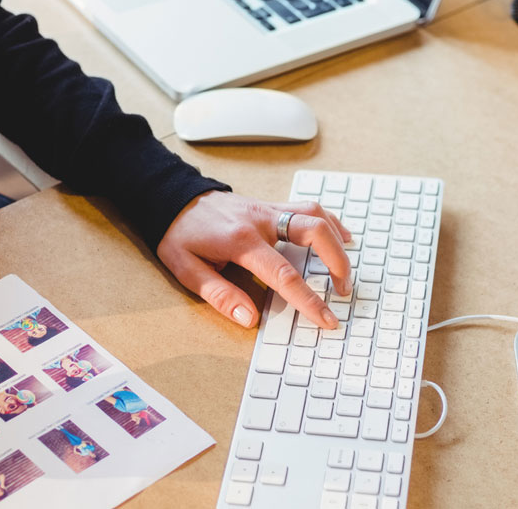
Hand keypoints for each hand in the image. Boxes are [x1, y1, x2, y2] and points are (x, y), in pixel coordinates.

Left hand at [156, 190, 350, 330]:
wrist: (172, 197)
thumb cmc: (178, 234)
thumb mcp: (186, 269)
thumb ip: (219, 295)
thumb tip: (249, 318)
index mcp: (241, 241)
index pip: (285, 274)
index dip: (309, 299)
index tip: (326, 319)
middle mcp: (260, 220)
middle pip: (315, 231)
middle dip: (337, 262)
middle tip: (343, 291)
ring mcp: (267, 208)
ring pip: (316, 214)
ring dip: (337, 240)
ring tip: (346, 268)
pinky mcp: (269, 205)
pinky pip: (307, 207)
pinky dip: (328, 221)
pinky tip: (340, 235)